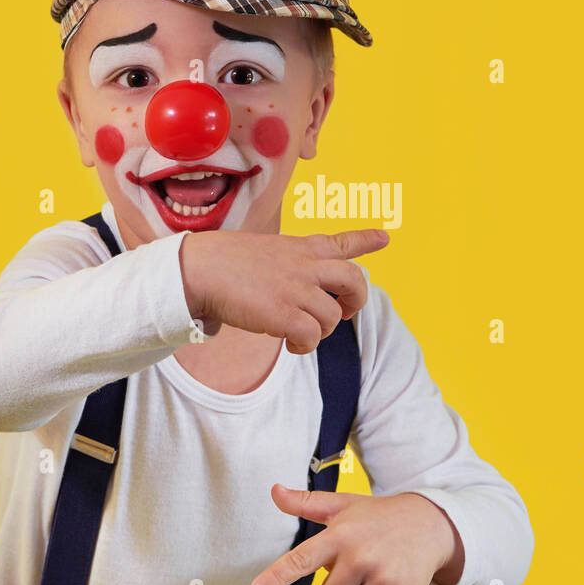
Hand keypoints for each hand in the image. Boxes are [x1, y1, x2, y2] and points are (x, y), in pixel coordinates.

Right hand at [180, 229, 389, 353]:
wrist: (198, 268)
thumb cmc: (225, 262)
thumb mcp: (266, 250)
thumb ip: (290, 262)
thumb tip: (302, 288)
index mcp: (301, 247)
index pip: (342, 242)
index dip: (365, 240)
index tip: (385, 238)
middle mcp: (305, 265)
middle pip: (354, 280)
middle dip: (357, 300)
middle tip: (345, 312)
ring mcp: (296, 289)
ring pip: (333, 317)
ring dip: (320, 332)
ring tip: (301, 334)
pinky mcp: (283, 314)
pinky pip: (312, 337)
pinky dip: (305, 346)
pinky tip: (292, 345)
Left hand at [250, 485, 461, 584]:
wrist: (429, 524)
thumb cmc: (377, 516)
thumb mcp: (342, 504)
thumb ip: (305, 503)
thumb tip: (274, 491)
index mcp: (339, 535)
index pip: (302, 558)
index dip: (277, 576)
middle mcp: (360, 557)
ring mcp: (383, 578)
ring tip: (364, 583)